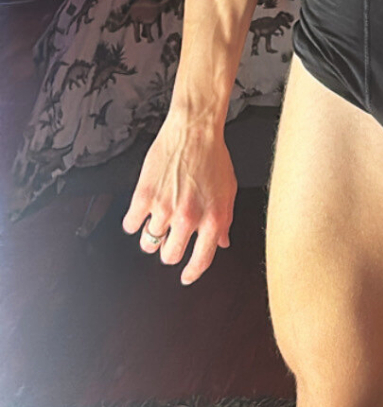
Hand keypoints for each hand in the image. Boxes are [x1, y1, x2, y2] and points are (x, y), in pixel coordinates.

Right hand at [122, 112, 236, 285]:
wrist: (195, 130)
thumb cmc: (214, 157)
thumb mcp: (229, 191)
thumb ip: (224, 220)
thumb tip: (222, 243)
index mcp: (213, 219)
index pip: (201, 261)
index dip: (191, 273)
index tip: (185, 277)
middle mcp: (188, 219)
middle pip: (169, 256)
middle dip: (168, 251)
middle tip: (169, 239)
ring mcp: (164, 209)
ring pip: (148, 243)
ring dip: (151, 236)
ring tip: (156, 221)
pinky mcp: (144, 197)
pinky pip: (130, 225)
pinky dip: (133, 222)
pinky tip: (140, 213)